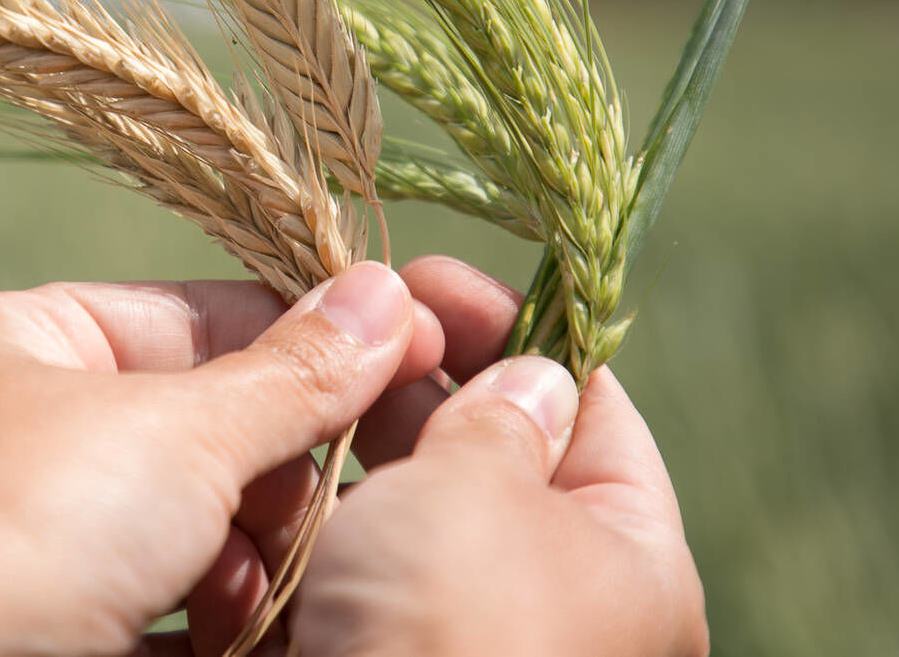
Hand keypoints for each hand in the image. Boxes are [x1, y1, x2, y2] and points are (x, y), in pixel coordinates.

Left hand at [0, 261, 449, 655]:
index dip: (304, 336)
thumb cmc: (38, 519)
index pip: (199, 314)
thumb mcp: (184, 430)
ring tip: (253, 574)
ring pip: (194, 517)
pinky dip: (217, 607)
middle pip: (205, 423)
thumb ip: (295, 372)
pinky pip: (166, 593)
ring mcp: (35, 530)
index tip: (402, 349)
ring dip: (248, 547)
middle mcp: (22, 427)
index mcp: (25, 341)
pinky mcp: (55, 617)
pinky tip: (234, 623)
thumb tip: (387, 291)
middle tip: (323, 494)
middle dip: (273, 469)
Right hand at [290, 260, 708, 656]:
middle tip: (349, 326)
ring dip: (353, 450)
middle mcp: (559, 600)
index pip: (586, 404)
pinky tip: (269, 482)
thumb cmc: (452, 626)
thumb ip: (502, 414)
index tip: (428, 277)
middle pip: (490, 452)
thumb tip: (535, 372)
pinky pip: (352, 571)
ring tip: (297, 399)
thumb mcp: (483, 487)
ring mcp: (466, 636)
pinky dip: (314, 523)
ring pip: (408, 512)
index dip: (510, 324)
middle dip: (416, 382)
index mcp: (629, 557)